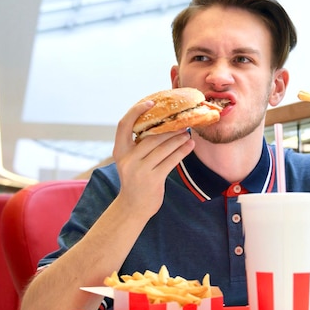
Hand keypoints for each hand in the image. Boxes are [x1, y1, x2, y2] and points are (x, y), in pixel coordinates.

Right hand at [112, 100, 194, 216]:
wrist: (133, 207)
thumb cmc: (135, 180)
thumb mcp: (130, 161)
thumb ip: (138, 146)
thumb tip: (161, 125)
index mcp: (119, 151)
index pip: (124, 125)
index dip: (136, 111)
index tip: (151, 102)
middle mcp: (128, 159)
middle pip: (151, 136)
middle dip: (169, 128)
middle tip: (182, 122)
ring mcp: (140, 170)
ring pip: (163, 148)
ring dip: (178, 139)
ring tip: (188, 134)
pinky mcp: (153, 179)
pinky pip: (171, 161)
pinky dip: (182, 151)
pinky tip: (189, 146)